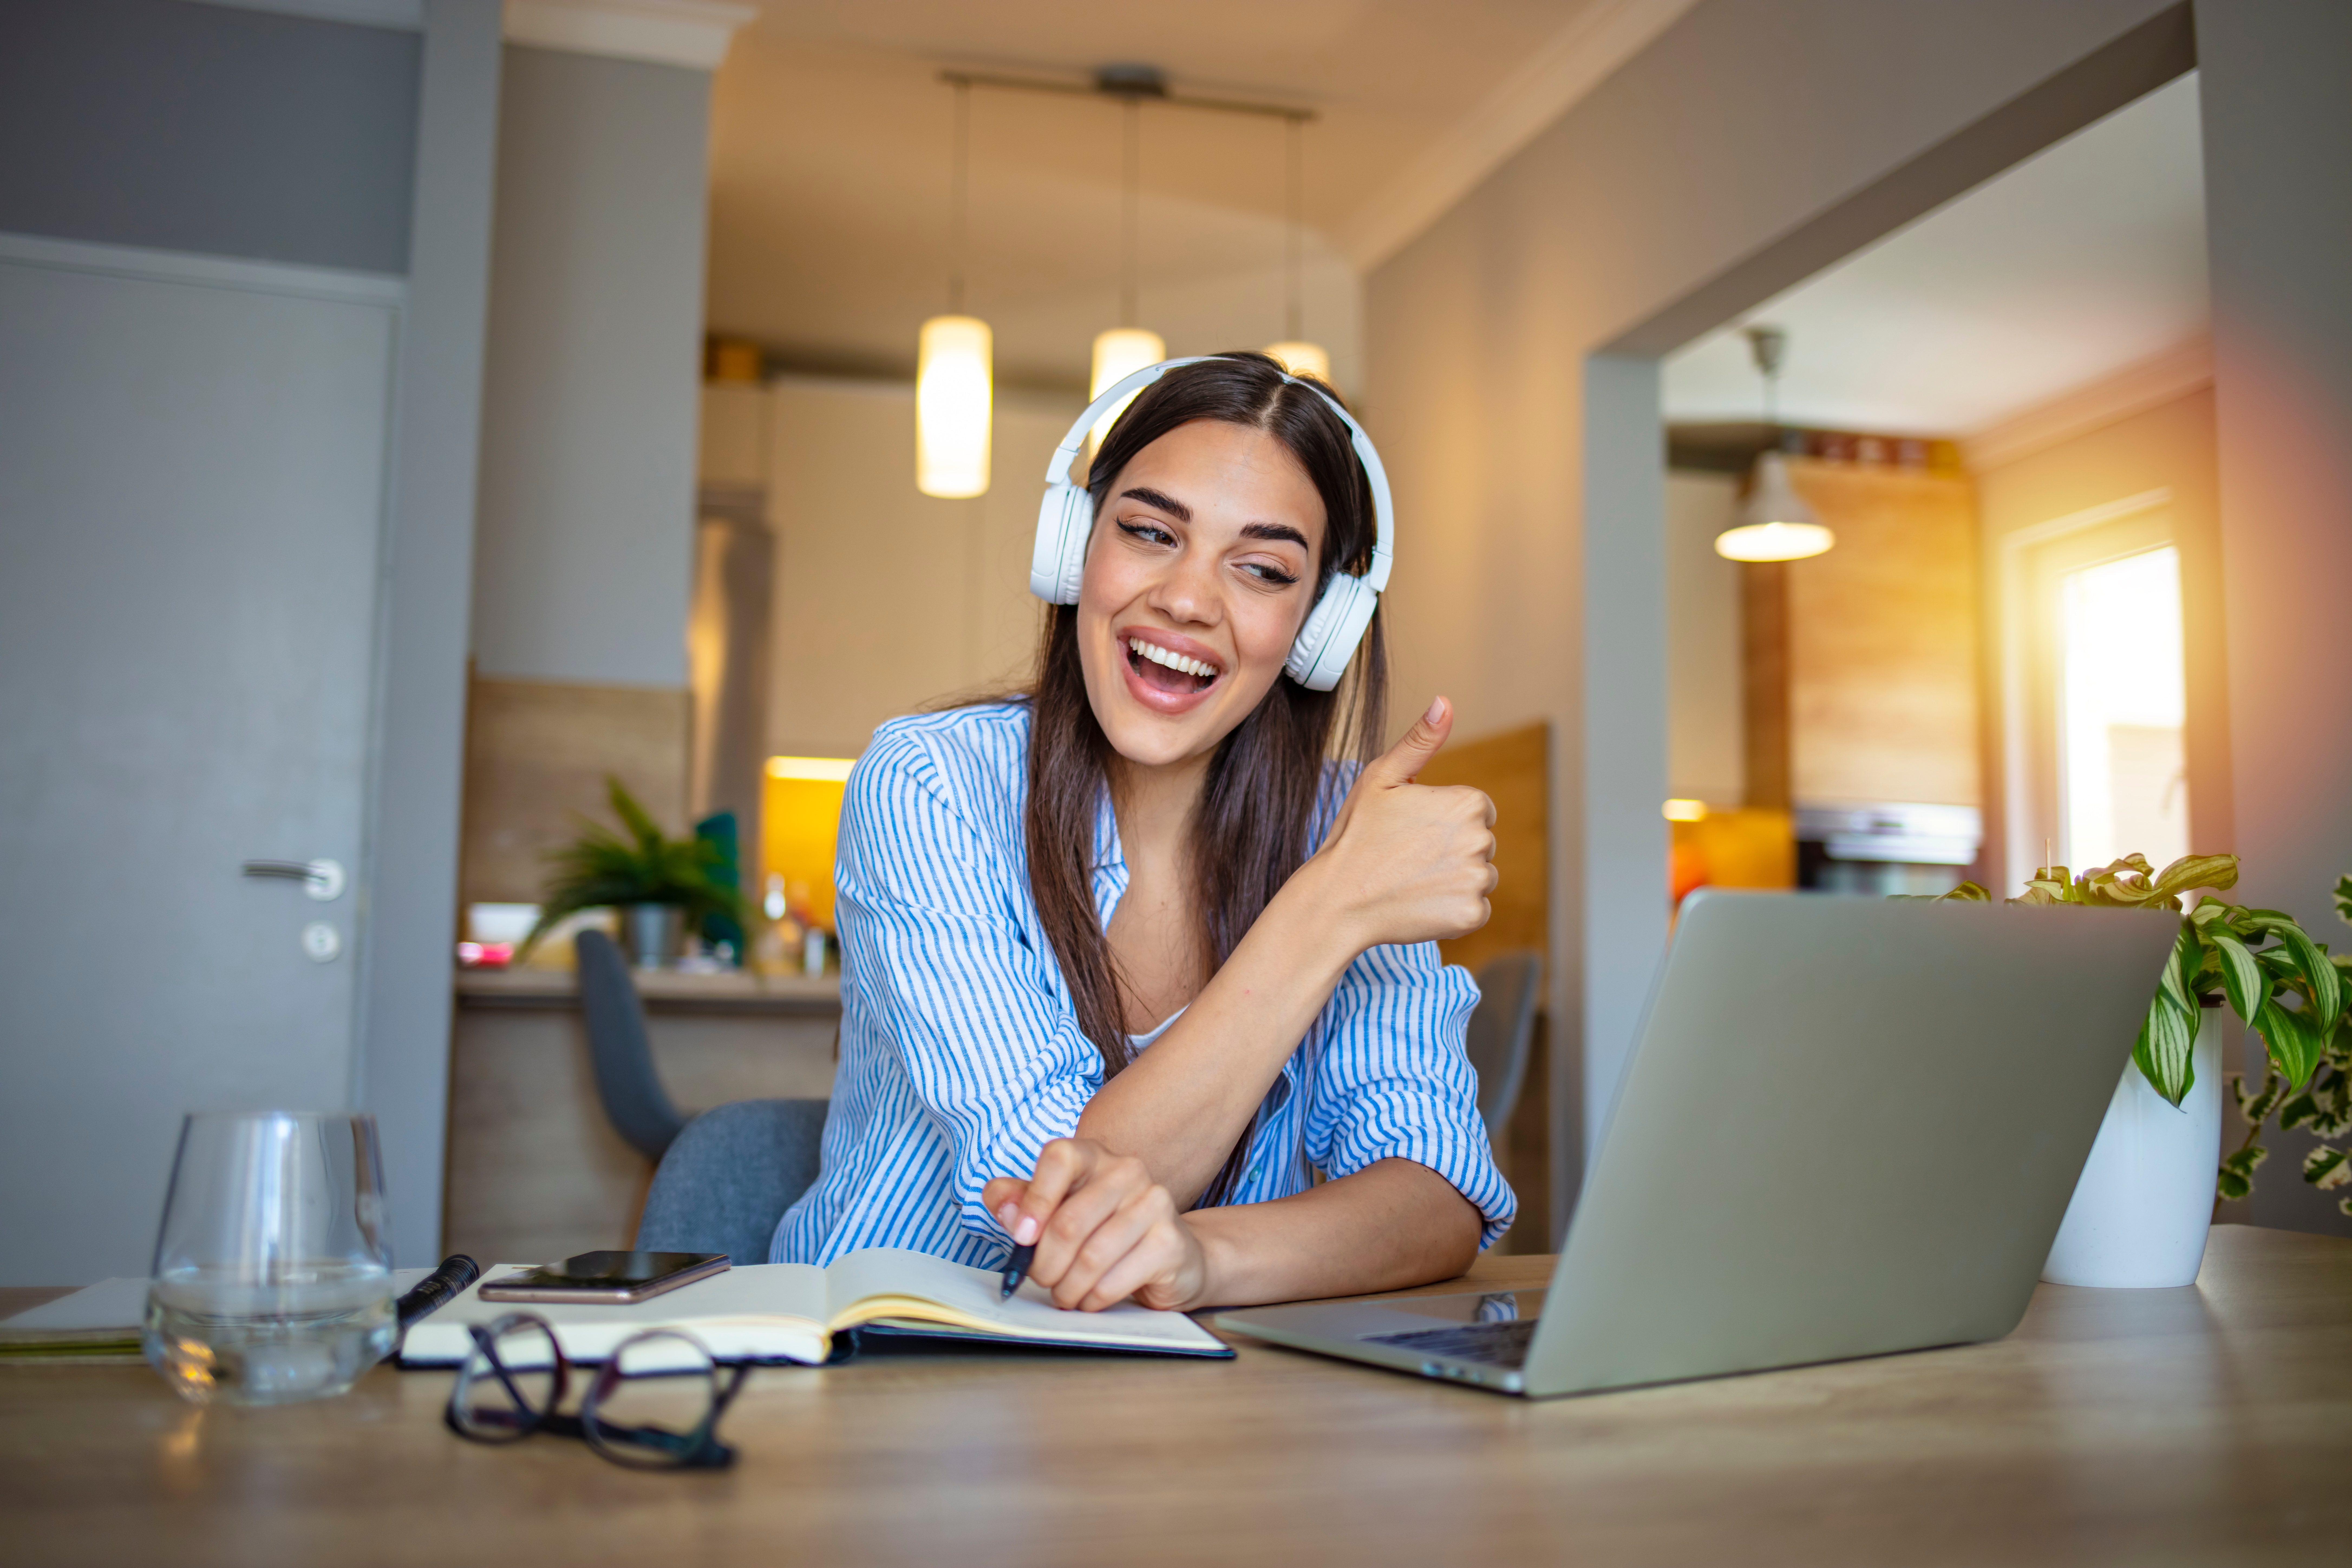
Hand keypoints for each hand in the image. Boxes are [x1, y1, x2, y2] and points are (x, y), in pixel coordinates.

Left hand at [983, 1139, 1210, 1311]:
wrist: (1170, 1254)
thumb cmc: (1102, 1230)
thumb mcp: (1055, 1210)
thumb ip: (1020, 1203)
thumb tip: (1008, 1213)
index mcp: (1093, 1155)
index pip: (1059, 1157)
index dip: (1035, 1200)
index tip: (1022, 1238)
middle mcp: (1127, 1171)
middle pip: (1069, 1222)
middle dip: (1045, 1264)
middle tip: (1042, 1280)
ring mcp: (1154, 1203)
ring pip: (1091, 1257)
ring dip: (1067, 1288)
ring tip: (1064, 1295)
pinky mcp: (1169, 1241)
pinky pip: (1114, 1280)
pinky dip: (1093, 1299)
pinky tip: (1091, 1299)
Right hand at [1305, 695, 1496, 950]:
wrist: (1337, 900)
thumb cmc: (1355, 835)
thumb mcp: (1382, 777)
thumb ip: (1420, 740)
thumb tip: (1445, 701)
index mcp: (1467, 802)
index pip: (1476, 811)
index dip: (1443, 820)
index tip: (1413, 831)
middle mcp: (1481, 840)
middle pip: (1480, 843)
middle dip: (1451, 849)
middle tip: (1408, 857)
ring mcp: (1477, 880)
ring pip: (1478, 876)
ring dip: (1453, 879)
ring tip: (1411, 880)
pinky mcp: (1471, 915)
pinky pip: (1474, 909)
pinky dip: (1452, 910)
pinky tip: (1420, 903)